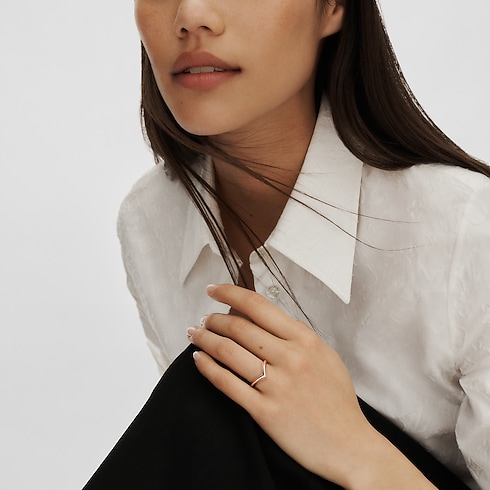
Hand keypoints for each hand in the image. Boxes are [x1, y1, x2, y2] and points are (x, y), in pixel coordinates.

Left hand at [186, 284, 383, 486]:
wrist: (350, 445)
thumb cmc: (338, 400)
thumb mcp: (326, 357)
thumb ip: (297, 337)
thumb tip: (264, 319)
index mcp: (304, 339)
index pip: (258, 306)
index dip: (229, 293)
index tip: (212, 290)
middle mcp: (290, 357)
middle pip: (239, 327)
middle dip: (213, 319)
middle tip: (203, 319)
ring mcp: (277, 384)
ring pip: (228, 351)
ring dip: (204, 339)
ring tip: (194, 334)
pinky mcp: (265, 411)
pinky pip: (227, 383)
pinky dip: (207, 368)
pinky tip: (198, 360)